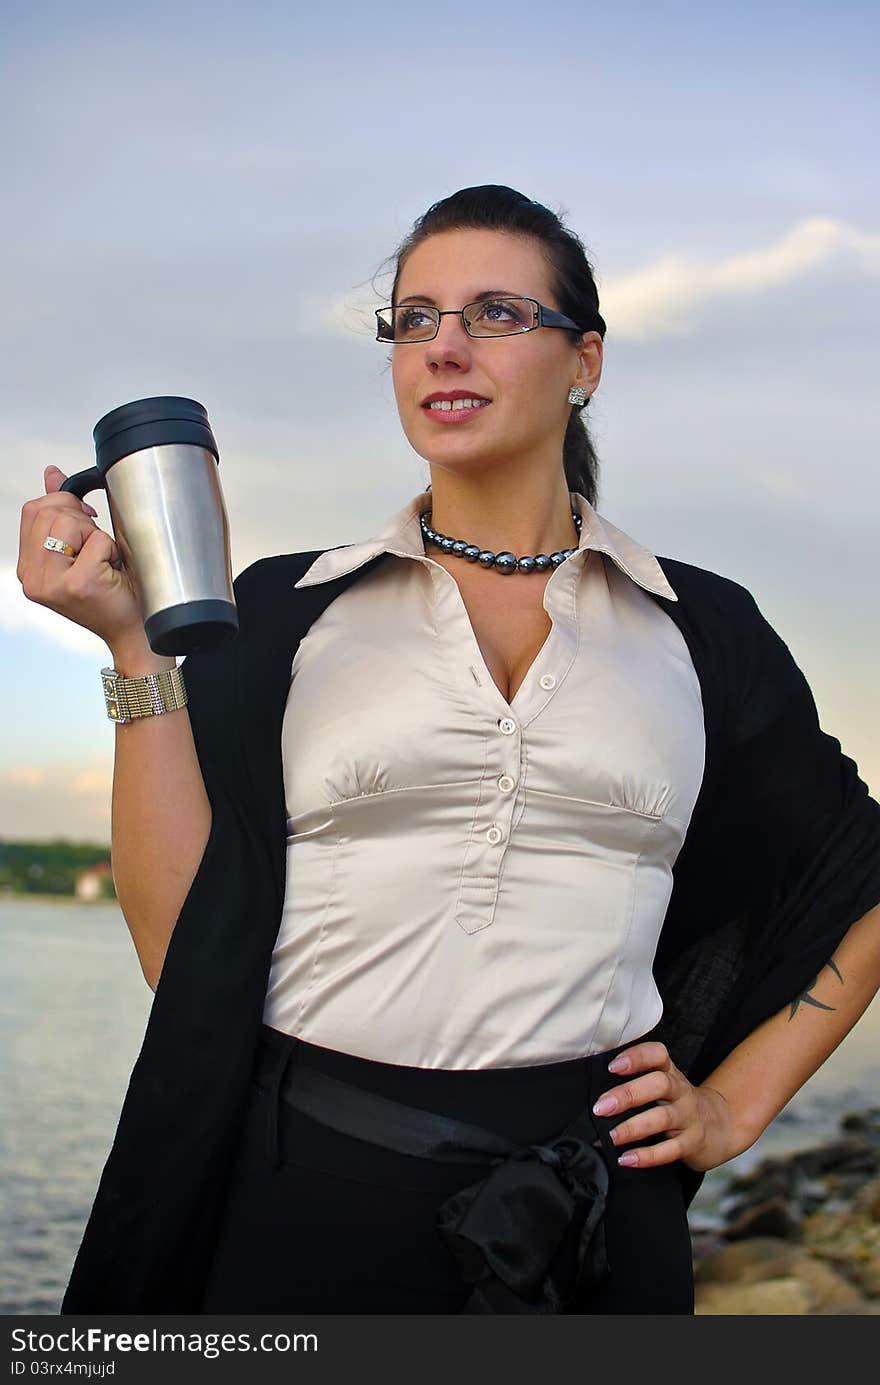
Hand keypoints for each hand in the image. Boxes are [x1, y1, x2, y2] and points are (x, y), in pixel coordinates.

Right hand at [17, 465, 144, 651]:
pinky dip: (112, 550)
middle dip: (82, 520)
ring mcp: (52, 583)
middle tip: (98, 548)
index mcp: (29, 569)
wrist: (135, 631)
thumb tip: (51, 472)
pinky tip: (113, 572)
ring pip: (69, 522)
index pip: (33, 510)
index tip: (87, 521)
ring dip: (97, 536)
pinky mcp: (77, 584)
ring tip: (103, 562)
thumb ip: (62, 511)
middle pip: (50, 510)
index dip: (63, 504)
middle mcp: (33, 578)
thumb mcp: (81, 549)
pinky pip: (98, 540)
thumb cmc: (113, 591)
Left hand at [591, 1040, 743, 1172]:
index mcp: (670, 1073)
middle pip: (659, 1084)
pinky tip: (627, 1159)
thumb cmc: (678, 1103)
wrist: (720, 1126)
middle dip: (628, 1094)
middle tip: (602, 1106)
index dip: (637, 1057)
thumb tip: (594, 1092)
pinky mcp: (693, 1143)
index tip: (613, 1066)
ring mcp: (689, 1117)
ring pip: (663, 1117)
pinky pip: (671, 1150)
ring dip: (634, 1127)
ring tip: (612, 1136)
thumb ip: (636, 1082)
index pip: (658, 1055)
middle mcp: (681, 1092)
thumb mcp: (664, 1085)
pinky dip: (648, 1155)